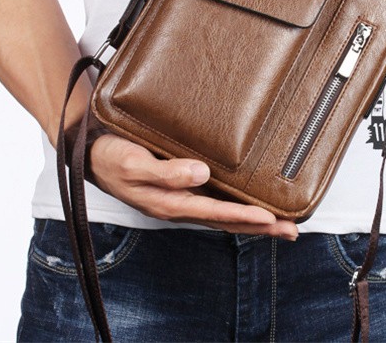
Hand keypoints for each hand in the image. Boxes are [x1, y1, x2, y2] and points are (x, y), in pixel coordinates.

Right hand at [88, 133, 298, 240]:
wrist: (94, 155)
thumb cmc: (112, 158)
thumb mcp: (135, 164)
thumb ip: (166, 172)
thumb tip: (201, 174)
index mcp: (170, 203)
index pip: (215, 213)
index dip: (244, 216)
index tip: (271, 218)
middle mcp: (180, 205)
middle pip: (227, 220)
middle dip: (260, 227)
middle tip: (291, 230)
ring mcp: (182, 200)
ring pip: (224, 214)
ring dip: (253, 221)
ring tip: (281, 224)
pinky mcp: (182, 189)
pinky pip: (215, 203)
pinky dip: (237, 208)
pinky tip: (249, 206)